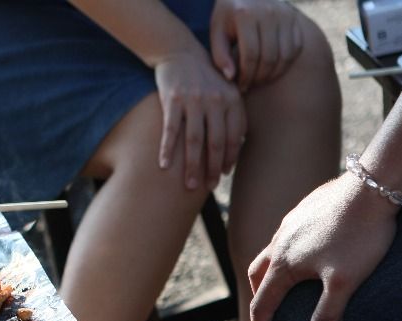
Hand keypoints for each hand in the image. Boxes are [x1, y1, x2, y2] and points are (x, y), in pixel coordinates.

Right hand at [155, 49, 244, 190]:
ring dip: (192, 166)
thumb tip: (236, 150)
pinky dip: (167, 149)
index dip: (229, 158)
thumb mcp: (225, 91)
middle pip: (216, 142)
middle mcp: (216, 100)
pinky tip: (164, 166)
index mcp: (232, 99)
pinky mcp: (173, 100)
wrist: (180, 52)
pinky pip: (171, 130)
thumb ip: (233, 115)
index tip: (222, 174)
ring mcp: (194, 100)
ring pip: (195, 140)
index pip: (234, 136)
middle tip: (207, 187)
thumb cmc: (204, 78)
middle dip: (212, 168)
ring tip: (190, 185)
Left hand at [210, 0, 303, 90]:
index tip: (240, 86)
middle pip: (269, 57)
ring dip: (273, 74)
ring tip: (260, 79)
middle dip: (259, 77)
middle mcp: (268, 13)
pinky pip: (295, 48)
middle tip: (250, 84)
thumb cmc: (228, 15)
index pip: (251, 55)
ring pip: (285, 55)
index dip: (246, 76)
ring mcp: (284, 14)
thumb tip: (231, 77)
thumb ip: (220, 54)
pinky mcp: (294, 18)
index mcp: (245, 15)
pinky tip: (272, 69)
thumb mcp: (217, 31)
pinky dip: (285, 64)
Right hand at [248, 174, 398, 320]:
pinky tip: (311, 251)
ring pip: (271, 251)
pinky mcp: (305, 208)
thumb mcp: (345, 282)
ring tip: (289, 282)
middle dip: (260, 296)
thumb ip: (328, 314)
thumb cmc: (359, 237)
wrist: (372, 186)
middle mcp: (279, 242)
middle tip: (270, 313)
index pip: (262, 303)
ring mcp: (291, 222)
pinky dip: (289, 251)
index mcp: (283, 264)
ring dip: (273, 271)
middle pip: (257, 274)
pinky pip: (288, 235)